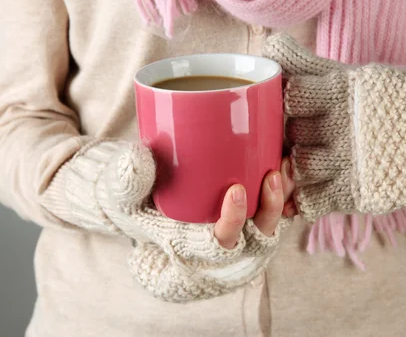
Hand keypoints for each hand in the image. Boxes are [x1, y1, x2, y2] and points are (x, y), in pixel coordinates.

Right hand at [99, 144, 295, 301]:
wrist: (139, 205)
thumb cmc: (130, 204)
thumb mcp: (119, 197)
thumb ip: (126, 181)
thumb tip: (140, 155)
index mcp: (188, 249)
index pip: (216, 247)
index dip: (232, 223)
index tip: (235, 191)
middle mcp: (217, 250)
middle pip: (256, 241)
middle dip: (270, 211)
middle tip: (272, 176)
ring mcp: (235, 235)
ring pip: (269, 226)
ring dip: (282, 200)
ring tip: (285, 167)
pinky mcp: (244, 218)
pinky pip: (271, 213)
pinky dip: (283, 193)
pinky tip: (286, 163)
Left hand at [263, 33, 405, 220]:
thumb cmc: (403, 97)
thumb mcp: (360, 76)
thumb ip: (311, 65)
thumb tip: (270, 47)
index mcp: (344, 89)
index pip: (291, 95)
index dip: (286, 102)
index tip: (296, 106)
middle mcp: (346, 124)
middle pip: (293, 133)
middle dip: (293, 135)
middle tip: (303, 136)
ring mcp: (353, 162)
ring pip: (300, 166)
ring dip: (299, 165)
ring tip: (314, 157)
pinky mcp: (361, 194)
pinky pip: (313, 201)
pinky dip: (304, 199)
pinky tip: (313, 188)